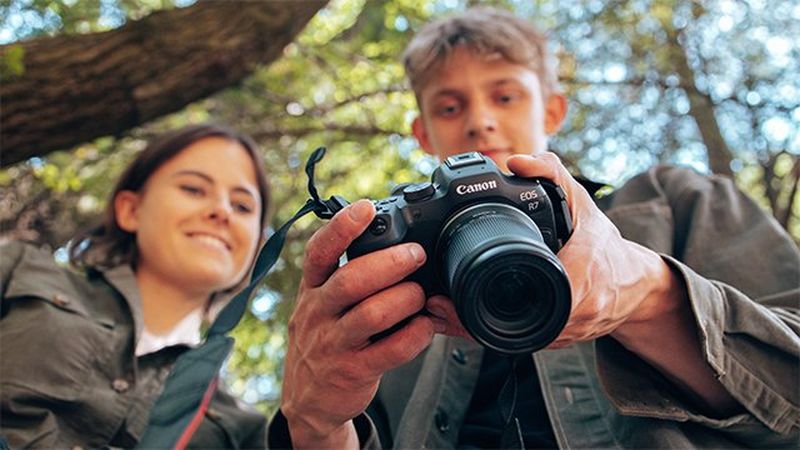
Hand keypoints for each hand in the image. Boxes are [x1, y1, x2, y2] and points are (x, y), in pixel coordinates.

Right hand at [280, 199, 436, 448]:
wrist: (309, 400)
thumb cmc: (324, 339)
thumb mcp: (320, 304)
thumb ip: (342, 274)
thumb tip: (385, 238)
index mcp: (312, 289)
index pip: (318, 252)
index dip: (341, 227)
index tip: (366, 207)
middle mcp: (318, 313)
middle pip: (349, 280)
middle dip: (388, 263)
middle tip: (416, 254)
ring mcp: (334, 344)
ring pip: (370, 315)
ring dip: (404, 299)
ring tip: (421, 293)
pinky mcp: (354, 372)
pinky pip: (389, 351)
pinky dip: (414, 336)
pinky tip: (426, 326)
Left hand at [426, 152, 678, 346]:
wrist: (635, 286)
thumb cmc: (606, 246)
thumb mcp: (584, 203)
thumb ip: (553, 175)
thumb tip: (517, 161)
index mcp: (580, 278)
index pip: (529, 296)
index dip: (487, 300)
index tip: (452, 292)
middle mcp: (573, 313)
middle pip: (510, 326)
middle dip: (468, 320)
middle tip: (432, 303)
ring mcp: (564, 333)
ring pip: (511, 340)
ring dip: (472, 331)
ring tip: (437, 315)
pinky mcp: (556, 342)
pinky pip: (517, 343)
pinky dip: (488, 335)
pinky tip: (460, 326)